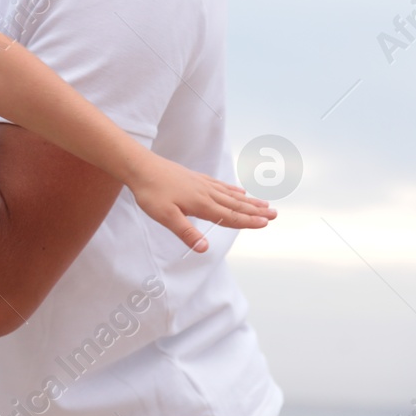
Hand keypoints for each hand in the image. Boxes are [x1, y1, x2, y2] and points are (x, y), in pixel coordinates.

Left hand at [126, 153, 276, 252]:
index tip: (266, 224)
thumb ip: (186, 232)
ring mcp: (201, 184)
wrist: (140, 166)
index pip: (229, 216)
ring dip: (248, 200)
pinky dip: (232, 189)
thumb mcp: (165, 216)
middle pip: (235, 204)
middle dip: (256, 211)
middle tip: (275, 214)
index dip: (248, 221)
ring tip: (264, 203)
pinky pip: (219, 185)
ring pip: (230, 194)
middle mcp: (206, 193)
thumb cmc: (151, 192)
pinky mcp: (194, 178)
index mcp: (201, 204)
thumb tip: (204, 249)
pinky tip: (238, 190)